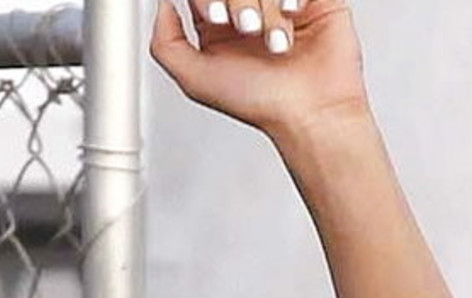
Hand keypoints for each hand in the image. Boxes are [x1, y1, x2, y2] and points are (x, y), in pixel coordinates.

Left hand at [150, 0, 365, 143]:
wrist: (309, 112)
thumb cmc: (261, 103)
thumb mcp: (196, 81)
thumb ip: (166, 44)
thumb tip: (162, 5)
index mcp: (218, 21)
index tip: (215, 19)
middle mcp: (248, 6)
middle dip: (238, 2)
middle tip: (248, 30)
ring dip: (268, 10)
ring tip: (276, 42)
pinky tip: (294, 17)